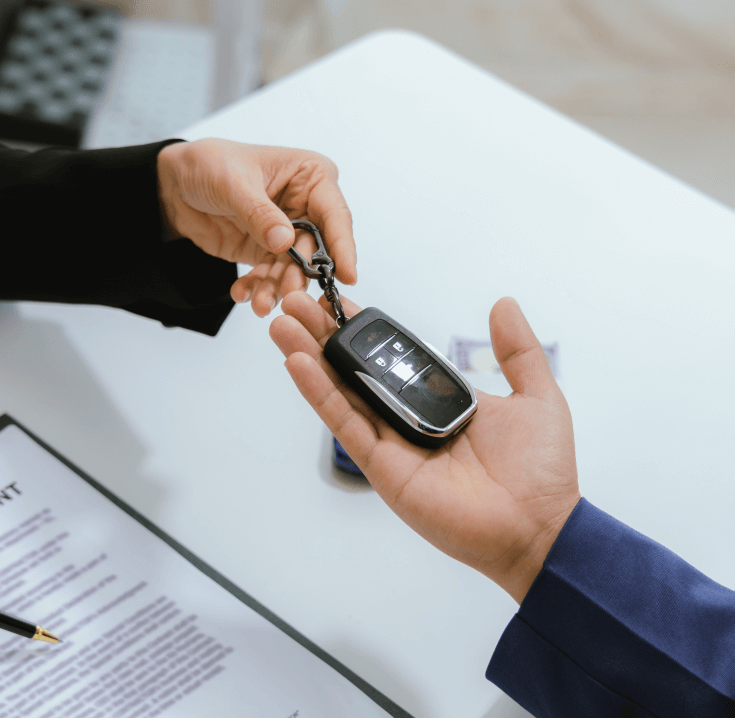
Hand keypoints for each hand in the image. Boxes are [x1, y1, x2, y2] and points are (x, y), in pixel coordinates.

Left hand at [157, 138, 355, 316]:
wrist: (174, 185)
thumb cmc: (209, 165)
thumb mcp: (234, 183)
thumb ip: (260, 214)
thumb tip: (286, 241)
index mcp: (310, 177)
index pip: (335, 215)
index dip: (343, 246)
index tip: (348, 275)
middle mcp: (305, 206)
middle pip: (316, 249)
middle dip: (301, 275)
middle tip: (289, 296)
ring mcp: (286, 232)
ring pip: (293, 268)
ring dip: (277, 288)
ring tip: (260, 303)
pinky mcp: (266, 252)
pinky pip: (269, 276)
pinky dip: (257, 288)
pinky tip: (243, 293)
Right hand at [269, 292, 580, 601]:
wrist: (540, 526)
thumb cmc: (543, 472)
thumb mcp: (536, 395)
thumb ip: (517, 350)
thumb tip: (503, 304)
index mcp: (436, 401)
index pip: (388, 357)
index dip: (360, 328)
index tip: (334, 298)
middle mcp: (407, 419)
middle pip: (354, 370)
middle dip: (322, 335)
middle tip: (294, 301)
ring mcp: (391, 443)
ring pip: (340, 393)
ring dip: (309, 356)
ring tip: (282, 323)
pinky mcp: (382, 467)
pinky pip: (346, 424)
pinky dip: (319, 393)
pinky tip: (298, 363)